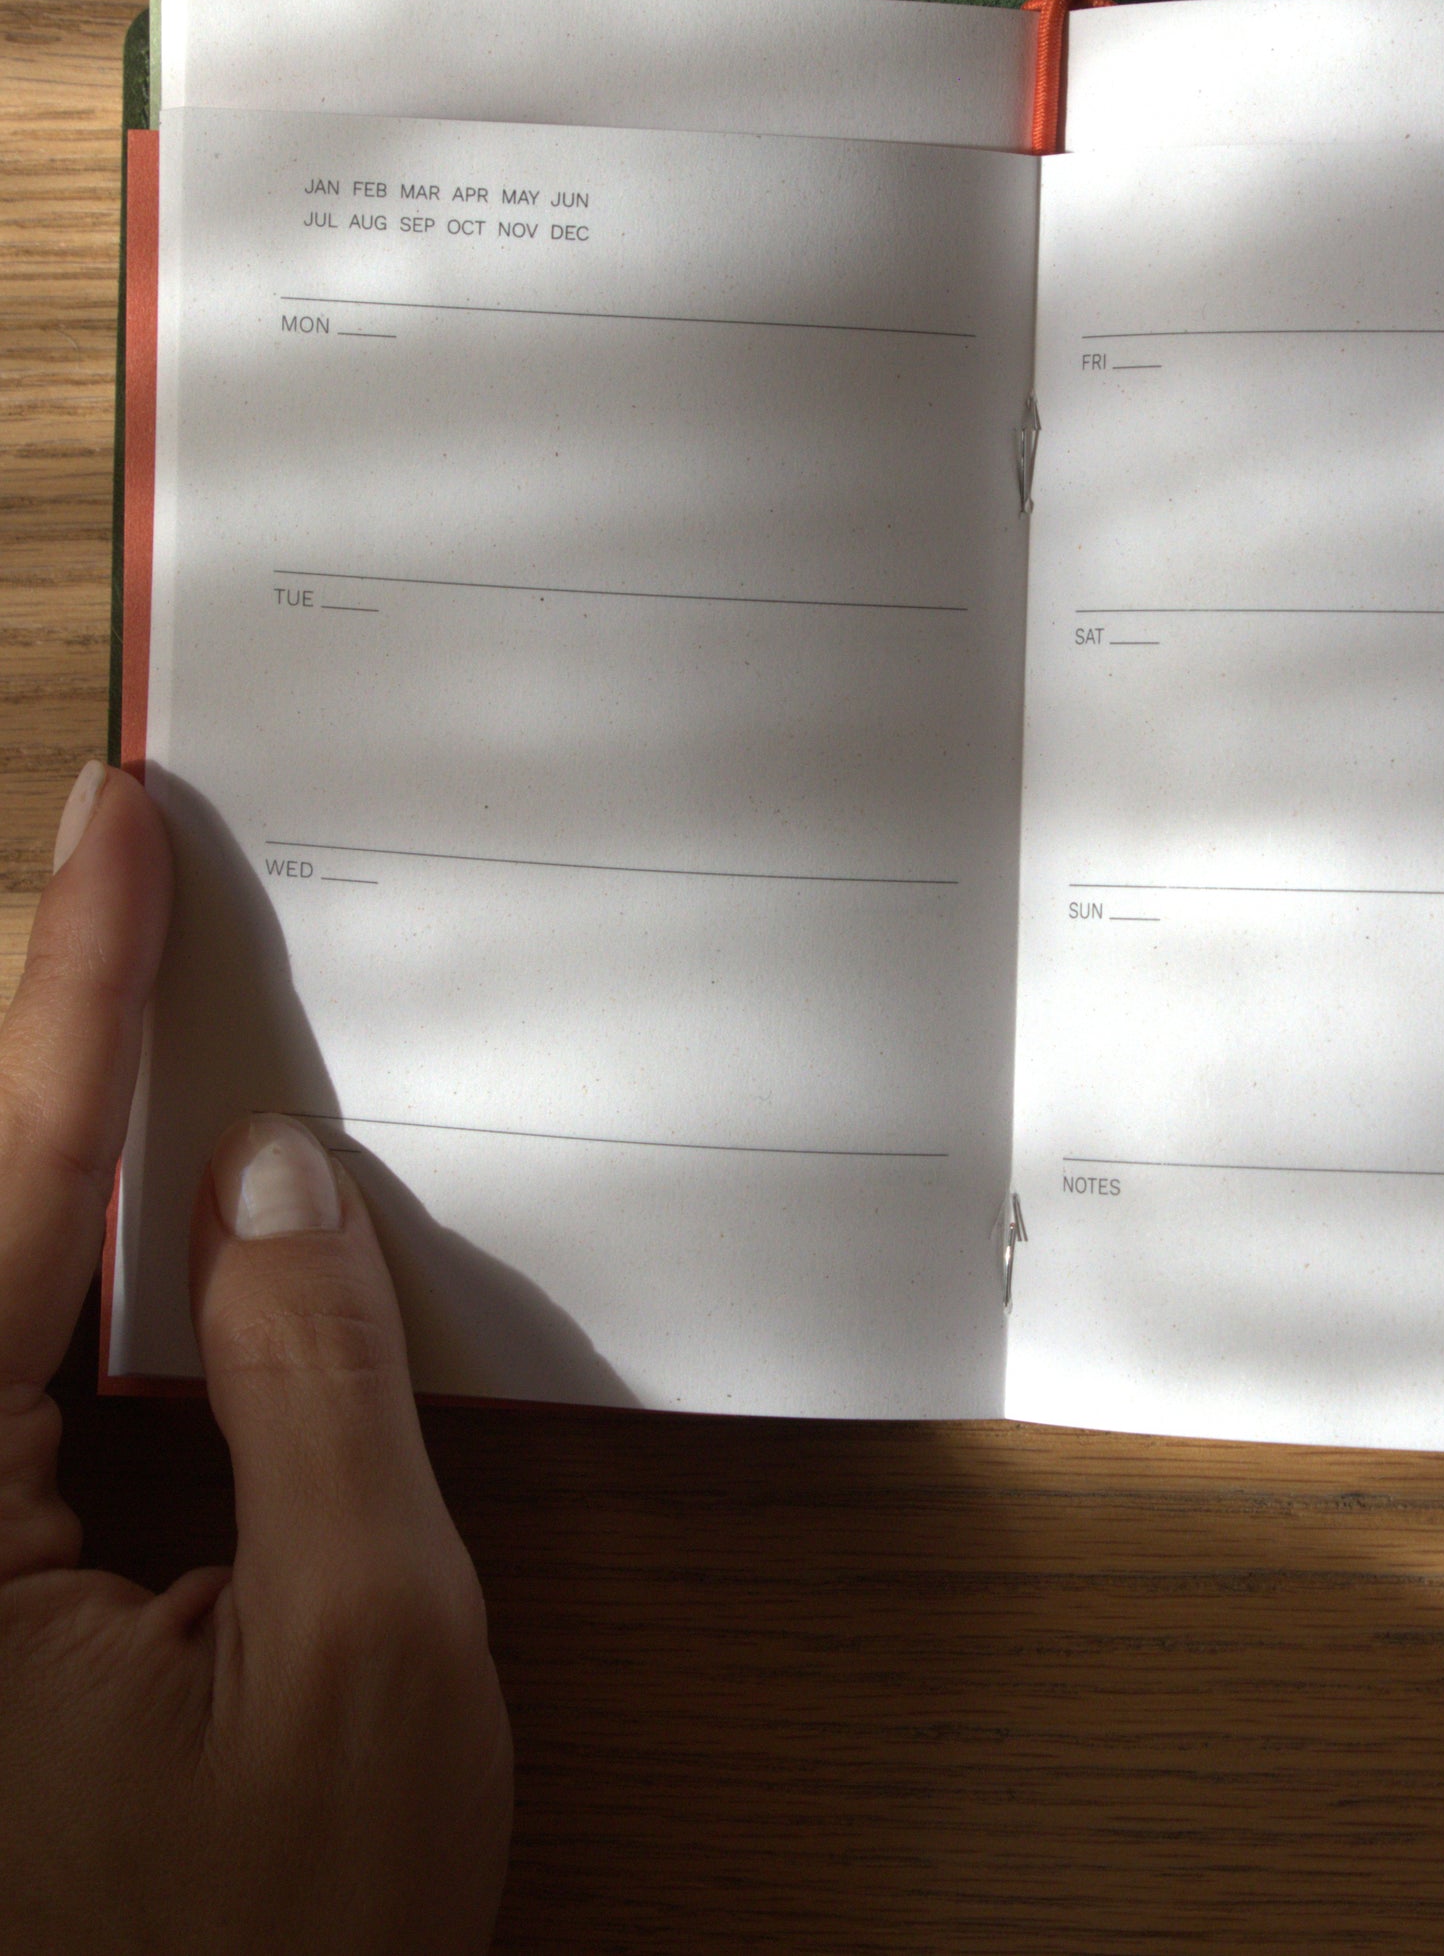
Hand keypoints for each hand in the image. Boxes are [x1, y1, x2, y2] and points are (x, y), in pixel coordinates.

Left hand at [0, 762, 510, 1953]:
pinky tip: (125, 1226)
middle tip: (113, 871)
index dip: (78, 985)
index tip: (113, 822)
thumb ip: (316, 1388)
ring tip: (118, 999)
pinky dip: (52, 1276)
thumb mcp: (364, 1665)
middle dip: (45, 1034)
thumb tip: (270, 1177)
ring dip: (46, 1151)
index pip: (3, 1189)